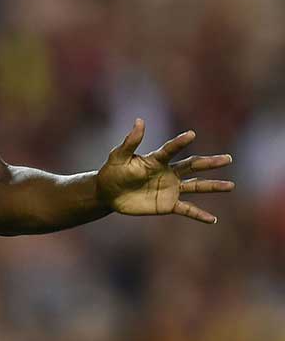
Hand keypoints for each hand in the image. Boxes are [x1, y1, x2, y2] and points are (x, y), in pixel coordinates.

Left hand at [97, 118, 234, 223]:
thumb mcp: (119, 156)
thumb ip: (131, 141)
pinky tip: (213, 219)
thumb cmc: (112, 171)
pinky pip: (187, 209)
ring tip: (231, 185)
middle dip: (210, 162)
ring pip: (196, 186)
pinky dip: (199, 214)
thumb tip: (140, 120)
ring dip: (213, 186)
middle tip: (228, 158)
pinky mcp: (167, 205)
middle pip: (192, 166)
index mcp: (156, 160)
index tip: (191, 134)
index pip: (171, 150)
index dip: (180, 142)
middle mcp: (168, 172)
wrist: (108, 193)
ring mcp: (170, 189)